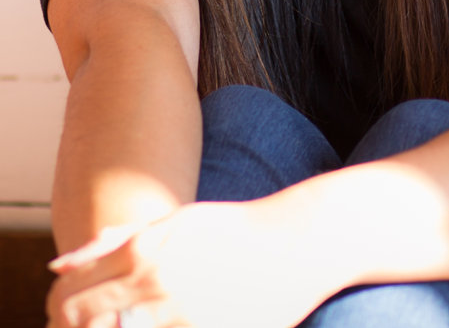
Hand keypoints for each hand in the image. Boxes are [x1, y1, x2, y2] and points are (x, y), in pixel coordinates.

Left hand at [46, 198, 334, 327]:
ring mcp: (178, 319)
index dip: (61, 308)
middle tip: (99, 325)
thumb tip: (62, 262)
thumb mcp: (176, 223)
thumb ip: (119, 240)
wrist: (295, 245)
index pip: (69, 296)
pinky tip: (167, 324)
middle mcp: (154, 287)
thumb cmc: (234, 229)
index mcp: (143, 253)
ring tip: (138, 320)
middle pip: (81, 324)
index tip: (75, 312)